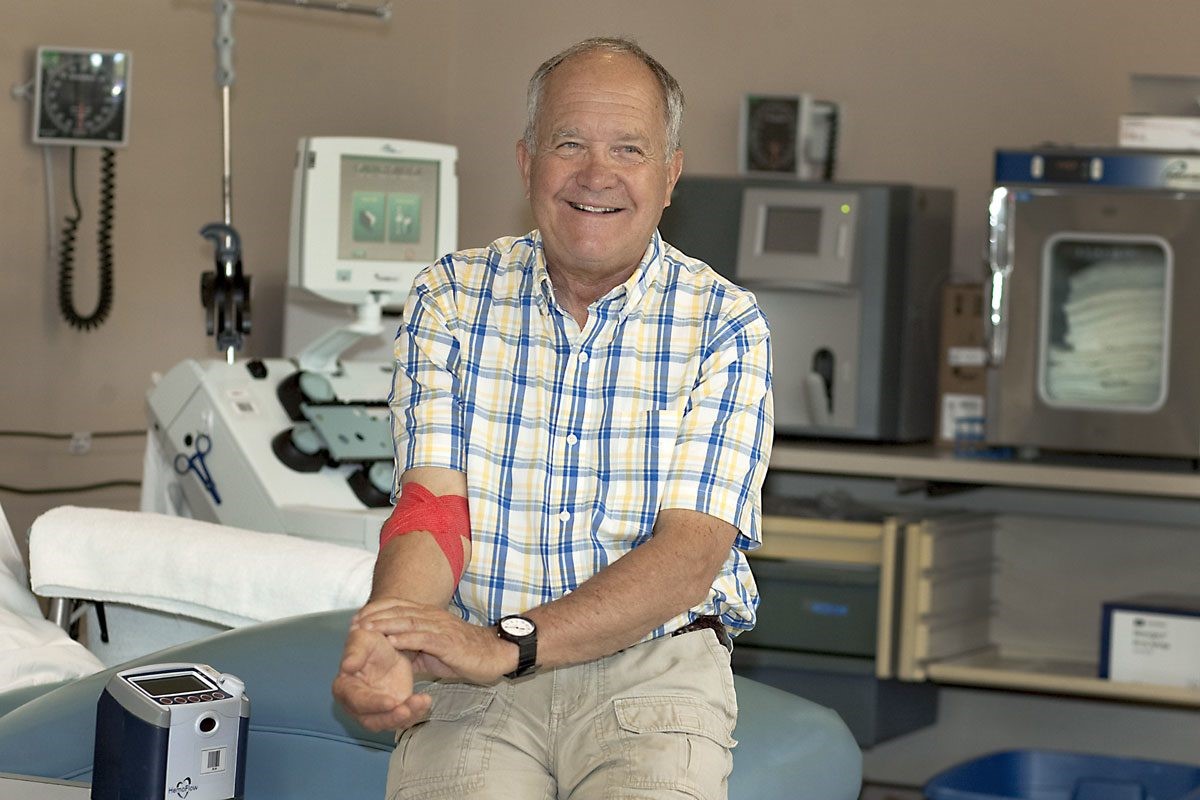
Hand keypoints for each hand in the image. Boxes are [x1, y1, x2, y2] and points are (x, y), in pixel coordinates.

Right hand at [332, 625, 431, 731]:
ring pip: (390, 722)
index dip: (373, 703)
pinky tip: (426, 701)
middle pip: (371, 720)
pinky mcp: (395, 709)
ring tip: (422, 702)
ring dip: (406, 716)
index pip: (356, 700)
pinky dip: (417, 712)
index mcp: (345, 688)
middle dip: (390, 717)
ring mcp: (377, 710)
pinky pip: (405, 718)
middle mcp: (358, 705)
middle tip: (407, 710)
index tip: (391, 702)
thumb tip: (346, 666)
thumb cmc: (370, 642)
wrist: (389, 646)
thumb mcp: (362, 638)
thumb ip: (354, 651)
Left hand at [354, 598, 515, 683]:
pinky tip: (390, 643)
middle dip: (374, 616)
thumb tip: (393, 655)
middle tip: (353, 623)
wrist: (495, 655)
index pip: (399, 607)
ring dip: (384, 625)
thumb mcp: (435, 650)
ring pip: (407, 622)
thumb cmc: (465, 653)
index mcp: (429, 616)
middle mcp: (433, 617)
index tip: (357, 618)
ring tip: (365, 630)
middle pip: (399, 612)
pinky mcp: (448, 642)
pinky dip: (405, 639)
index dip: (377, 610)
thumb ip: (415, 649)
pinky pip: (423, 638)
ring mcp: (440, 628)